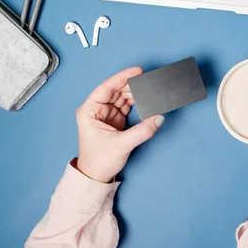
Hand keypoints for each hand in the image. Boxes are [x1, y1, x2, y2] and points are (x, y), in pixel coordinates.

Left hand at [76, 67, 164, 182]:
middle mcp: (96, 110)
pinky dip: (137, 103)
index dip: (121, 78)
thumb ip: (141, 131)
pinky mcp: (114, 120)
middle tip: (148, 80)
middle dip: (131, 85)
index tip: (136, 71)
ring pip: (122, 97)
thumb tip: (158, 118)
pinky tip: (146, 100)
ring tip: (150, 89)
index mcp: (89, 111)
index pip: (106, 88)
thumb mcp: (121, 145)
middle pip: (116, 90)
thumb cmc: (98, 161)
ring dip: (135, 93)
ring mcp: (106, 114)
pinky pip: (127, 106)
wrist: (95, 176)